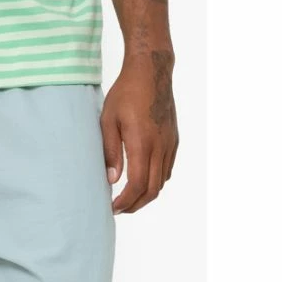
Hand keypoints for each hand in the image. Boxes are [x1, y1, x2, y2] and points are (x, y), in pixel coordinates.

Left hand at [101, 50, 178, 213]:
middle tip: (118, 209)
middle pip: (152, 189)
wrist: (151, 72)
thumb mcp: (108, 121)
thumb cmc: (125, 93)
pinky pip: (167, 169)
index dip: (125, 202)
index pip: (137, 185)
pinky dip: (155, 181)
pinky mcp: (174, 139)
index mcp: (142, 143)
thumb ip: (110, 151)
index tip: (112, 208)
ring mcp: (170, 144)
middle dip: (135, 205)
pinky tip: (142, 180)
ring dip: (145, 195)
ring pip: (161, 181)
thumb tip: (112, 179)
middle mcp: (160, 147)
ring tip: (128, 198)